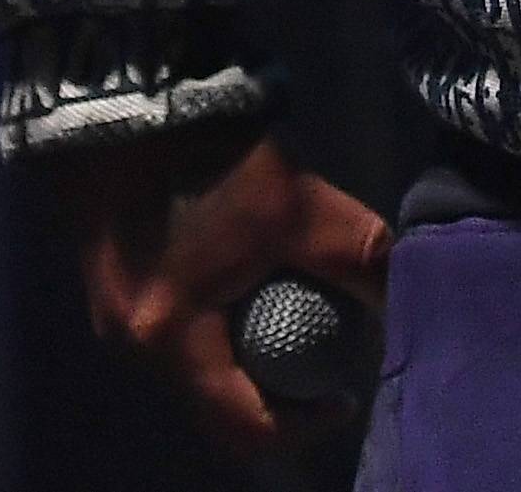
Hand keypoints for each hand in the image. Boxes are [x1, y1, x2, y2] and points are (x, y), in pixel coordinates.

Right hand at [46, 117, 393, 460]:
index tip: (345, 396)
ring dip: (247, 353)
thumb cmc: (212, 157)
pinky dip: (218, 323)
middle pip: (215, 402)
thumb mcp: (301, 208)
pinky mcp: (114, 278)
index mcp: (170, 341)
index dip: (304, 425)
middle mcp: (132, 342)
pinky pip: (175, 327)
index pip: (242, 427)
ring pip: (194, 364)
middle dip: (276, 391)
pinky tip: (250, 280)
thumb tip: (407, 297)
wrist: (127, 93)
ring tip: (294, 314)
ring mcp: (114, 312)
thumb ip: (360, 258)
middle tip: (324, 359)